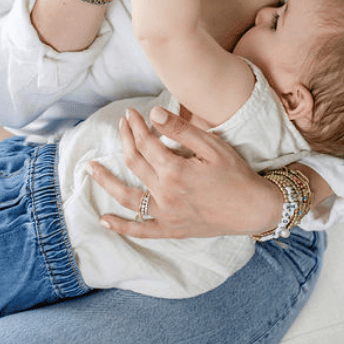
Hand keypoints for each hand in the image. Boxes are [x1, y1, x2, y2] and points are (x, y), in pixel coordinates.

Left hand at [89, 106, 284, 238]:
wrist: (253, 208)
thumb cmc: (235, 173)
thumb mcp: (212, 146)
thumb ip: (181, 130)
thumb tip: (153, 114)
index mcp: (174, 170)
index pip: (145, 143)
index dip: (135, 126)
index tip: (130, 113)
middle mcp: (165, 194)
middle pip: (134, 163)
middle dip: (125, 140)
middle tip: (121, 124)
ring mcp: (166, 214)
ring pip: (128, 196)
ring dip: (107, 181)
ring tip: (90, 168)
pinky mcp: (171, 229)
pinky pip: (141, 231)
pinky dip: (121, 227)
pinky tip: (104, 220)